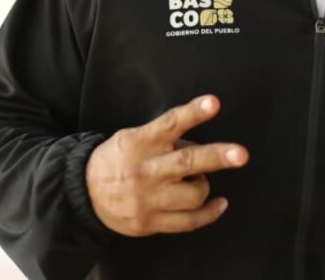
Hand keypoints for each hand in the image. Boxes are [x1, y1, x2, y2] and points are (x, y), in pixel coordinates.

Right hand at [85, 94, 247, 235]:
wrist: (83, 194)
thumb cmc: (117, 159)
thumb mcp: (133, 137)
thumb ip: (163, 137)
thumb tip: (197, 141)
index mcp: (141, 143)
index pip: (170, 124)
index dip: (193, 113)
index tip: (213, 103)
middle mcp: (146, 171)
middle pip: (187, 163)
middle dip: (217, 157)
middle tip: (240, 154)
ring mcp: (148, 199)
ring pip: (193, 195)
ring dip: (203, 186)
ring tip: (196, 181)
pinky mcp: (150, 222)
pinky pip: (188, 222)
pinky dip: (209, 213)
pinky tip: (219, 204)